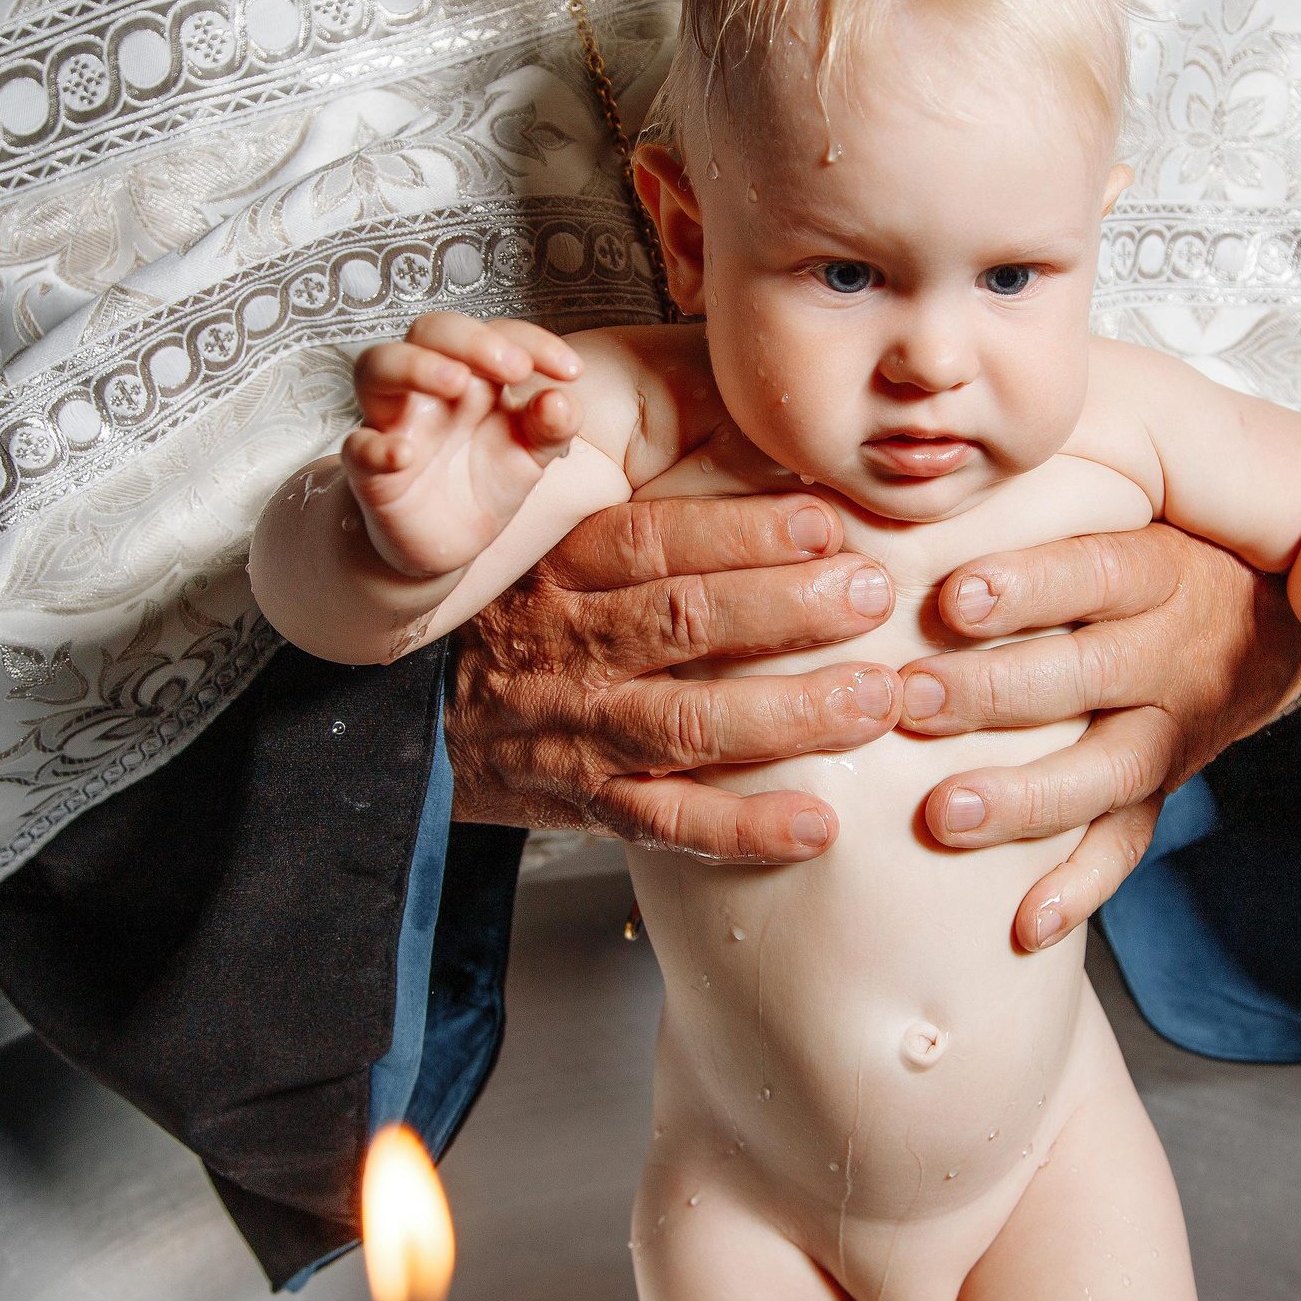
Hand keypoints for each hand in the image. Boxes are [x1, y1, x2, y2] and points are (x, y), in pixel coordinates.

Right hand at [341, 312, 584, 579]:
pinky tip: (404, 455)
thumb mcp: (531, 453)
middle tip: (515, 368)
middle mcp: (428, 387)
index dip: (534, 342)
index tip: (571, 370)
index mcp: (475, 375)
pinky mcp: (369, 469)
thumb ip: (552, 426)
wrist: (444, 541)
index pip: (497, 334)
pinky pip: (359, 448)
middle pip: (432, 331)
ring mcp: (393, 423)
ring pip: (378, 367)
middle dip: (473, 341)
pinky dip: (376, 447)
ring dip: (416, 366)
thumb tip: (562, 398)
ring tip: (456, 383)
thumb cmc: (484, 479)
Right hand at [447, 494, 900, 860]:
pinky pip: (670, 822)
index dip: (744, 530)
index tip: (825, 524)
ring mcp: (579, 730)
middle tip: (873, 595)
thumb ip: (641, 525)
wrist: (423, 722)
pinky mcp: (589, 804)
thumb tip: (768, 471)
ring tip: (876, 700)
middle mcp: (567, 645)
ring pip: (689, 721)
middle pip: (684, 620)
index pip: (655, 539)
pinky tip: (818, 823)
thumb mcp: (552, 550)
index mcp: (560, 568)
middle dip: (790, 608)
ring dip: (792, 713)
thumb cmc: (522, 625)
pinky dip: (745, 828)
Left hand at [893, 524, 1300, 951]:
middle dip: (995, 691)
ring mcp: (1171, 730)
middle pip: (1089, 673)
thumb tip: (894, 480)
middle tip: (910, 701)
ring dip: (1025, 799)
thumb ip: (1031, 498)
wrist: (1263, 622)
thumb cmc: (1139, 551)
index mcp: (1156, 570)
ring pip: (1106, 770)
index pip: (1095, 571)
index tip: (954, 598)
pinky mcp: (1162, 792)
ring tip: (943, 815)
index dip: (1029, 585)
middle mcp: (1170, 652)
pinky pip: (1126, 845)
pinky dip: (1080, 889)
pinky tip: (1024, 925)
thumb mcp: (1118, 506)